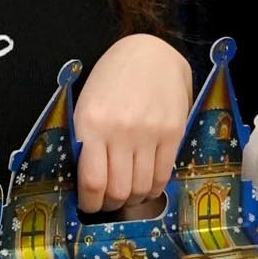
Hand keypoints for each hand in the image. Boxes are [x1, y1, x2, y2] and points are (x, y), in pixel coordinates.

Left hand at [72, 33, 192, 212]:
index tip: (89, 206)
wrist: (149, 53)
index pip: (92, 182)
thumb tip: (87, 184)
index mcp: (91, 124)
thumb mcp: (87, 106)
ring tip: (127, 195)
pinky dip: (153, 189)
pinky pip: (163, 175)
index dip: (90, 203)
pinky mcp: (173, 132)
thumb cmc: (111, 80)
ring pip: (140, 187)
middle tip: (107, 203)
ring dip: (132, 199)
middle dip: (110, 204)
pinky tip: (146, 186)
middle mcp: (120, 131)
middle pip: (118, 190)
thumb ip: (85, 142)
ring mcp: (149, 133)